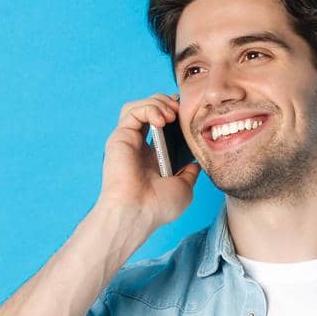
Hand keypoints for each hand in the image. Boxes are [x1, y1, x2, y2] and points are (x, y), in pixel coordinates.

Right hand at [98, 92, 201, 227]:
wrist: (138, 213)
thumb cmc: (158, 207)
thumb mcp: (183, 188)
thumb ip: (189, 173)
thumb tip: (196, 163)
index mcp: (151, 157)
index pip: (160, 125)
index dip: (173, 113)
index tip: (188, 113)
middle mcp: (137, 147)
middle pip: (149, 110)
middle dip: (167, 103)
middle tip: (180, 110)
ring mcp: (127, 141)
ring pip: (138, 107)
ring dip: (157, 102)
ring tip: (172, 113)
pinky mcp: (119, 137)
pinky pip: (132, 111)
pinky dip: (149, 108)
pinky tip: (162, 119)